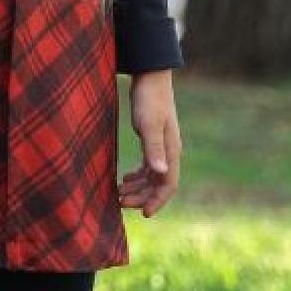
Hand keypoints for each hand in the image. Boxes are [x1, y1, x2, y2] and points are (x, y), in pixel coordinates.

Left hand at [120, 70, 179, 216]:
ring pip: (153, 176)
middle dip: (142, 196)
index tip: (143, 213)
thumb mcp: (148, 124)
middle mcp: (169, 151)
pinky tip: (124, 178)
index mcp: (171, 151)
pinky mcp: (153, 138)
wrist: (150, 76)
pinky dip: (138, 175)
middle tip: (120, 202)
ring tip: (118, 194)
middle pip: (159, 183)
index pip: (168, 184)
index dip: (157, 200)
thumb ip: (154, 149)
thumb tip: (161, 173)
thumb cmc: (148, 99)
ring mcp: (162, 145)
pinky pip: (149, 165)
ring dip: (138, 187)